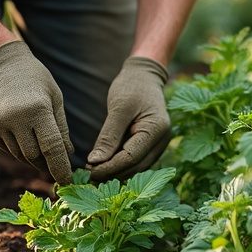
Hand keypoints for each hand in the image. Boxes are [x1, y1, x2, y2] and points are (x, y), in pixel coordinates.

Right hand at [0, 40, 73, 183]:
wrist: (0, 62)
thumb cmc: (35, 78)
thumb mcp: (55, 98)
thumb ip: (62, 128)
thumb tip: (68, 155)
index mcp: (38, 110)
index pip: (52, 148)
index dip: (61, 168)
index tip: (68, 182)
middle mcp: (16, 119)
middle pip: (35, 156)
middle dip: (48, 163)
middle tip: (57, 165)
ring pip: (21, 155)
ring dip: (34, 158)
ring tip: (42, 152)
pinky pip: (8, 148)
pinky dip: (20, 150)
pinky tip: (26, 140)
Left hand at [87, 56, 170, 180]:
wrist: (144, 76)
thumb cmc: (131, 87)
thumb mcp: (118, 109)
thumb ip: (108, 136)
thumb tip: (95, 162)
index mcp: (156, 129)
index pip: (131, 157)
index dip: (110, 167)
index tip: (89, 170)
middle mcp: (162, 140)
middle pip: (136, 166)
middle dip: (112, 173)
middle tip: (88, 174)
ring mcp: (159, 144)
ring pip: (137, 167)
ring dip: (116, 172)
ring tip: (94, 172)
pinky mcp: (151, 145)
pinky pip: (137, 160)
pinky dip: (121, 165)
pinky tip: (104, 165)